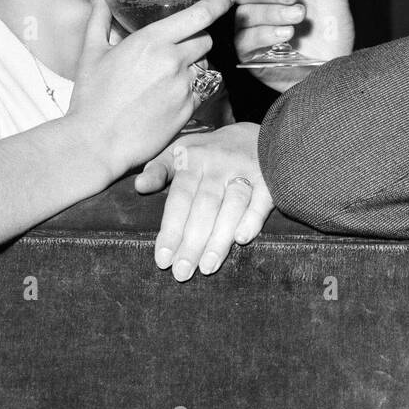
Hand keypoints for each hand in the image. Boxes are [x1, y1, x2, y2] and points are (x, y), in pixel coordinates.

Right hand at [66, 0, 233, 178]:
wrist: (96, 143)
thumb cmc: (90, 98)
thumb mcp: (91, 53)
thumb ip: (99, 19)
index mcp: (152, 41)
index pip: (199, 15)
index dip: (218, 3)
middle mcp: (173, 60)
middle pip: (205, 40)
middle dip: (195, 40)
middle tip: (173, 50)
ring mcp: (184, 87)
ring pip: (205, 66)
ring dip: (193, 66)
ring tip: (166, 78)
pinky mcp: (188, 110)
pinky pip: (202, 91)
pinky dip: (191, 89)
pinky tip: (168, 97)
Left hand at [135, 122, 272, 280]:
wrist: (255, 135)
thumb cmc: (210, 151)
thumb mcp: (180, 151)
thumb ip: (159, 170)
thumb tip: (139, 186)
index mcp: (193, 159)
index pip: (180, 197)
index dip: (171, 229)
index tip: (162, 258)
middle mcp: (219, 165)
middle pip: (204, 206)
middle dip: (192, 242)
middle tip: (182, 272)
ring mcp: (245, 171)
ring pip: (232, 205)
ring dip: (219, 237)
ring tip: (207, 267)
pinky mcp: (269, 180)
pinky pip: (262, 201)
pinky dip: (253, 219)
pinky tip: (241, 239)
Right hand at [207, 0, 356, 92]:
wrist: (338, 62)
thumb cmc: (328, 23)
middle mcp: (254, 5)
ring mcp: (250, 30)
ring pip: (245, 14)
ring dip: (272, 12)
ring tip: (299, 15)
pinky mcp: (251, 55)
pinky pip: (246, 40)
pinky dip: (266, 34)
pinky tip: (286, 33)